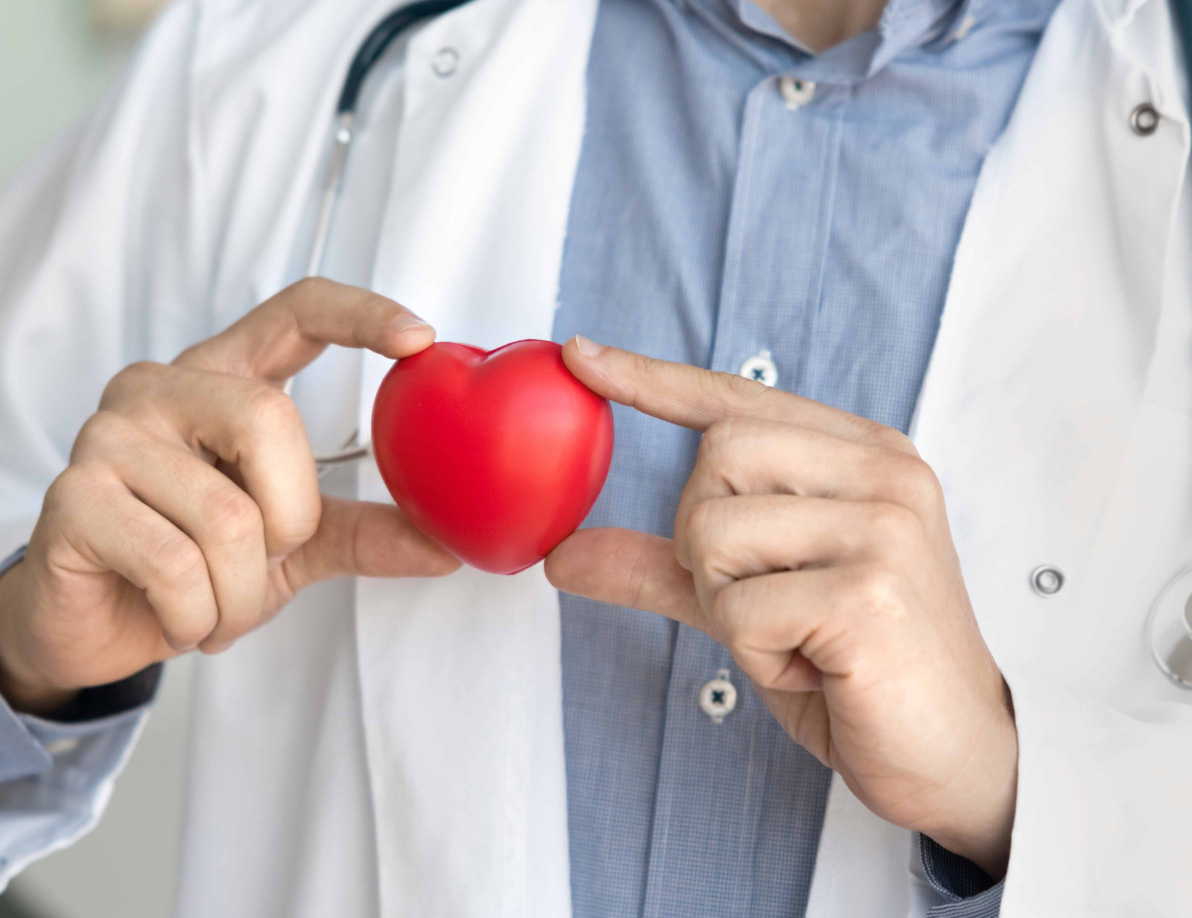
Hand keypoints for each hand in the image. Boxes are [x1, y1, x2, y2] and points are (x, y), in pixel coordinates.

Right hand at [0, 279, 459, 715]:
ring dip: (241, 591)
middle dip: (290, 518)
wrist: (98, 627)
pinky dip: (198, 613)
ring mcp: (107, 434)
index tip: (420, 338)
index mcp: (222, 379)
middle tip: (267, 559)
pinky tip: (179, 616)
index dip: (360, 313)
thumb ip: (364, 531)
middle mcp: (160, 388)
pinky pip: (175, 563)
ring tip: (215, 605)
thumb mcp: (293, 544)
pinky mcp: (72, 496)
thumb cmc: (194, 568)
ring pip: (226, 514)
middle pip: (269, 419)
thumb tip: (449, 545)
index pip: (295, 311)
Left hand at [546, 337, 1017, 877]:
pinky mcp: (870, 593)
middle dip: (702, 544)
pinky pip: (739, 608)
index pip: (739, 398)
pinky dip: (752, 652)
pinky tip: (813, 666)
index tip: (582, 354)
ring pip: (713, 531)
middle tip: (760, 600)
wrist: (953, 757)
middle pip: (714, 458)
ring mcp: (884, 528)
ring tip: (793, 638)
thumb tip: (565, 552)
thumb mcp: (751, 602)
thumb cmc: (860, 670)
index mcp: (864, 457)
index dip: (653, 378)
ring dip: (727, 605)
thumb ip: (665, 565)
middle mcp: (883, 474)